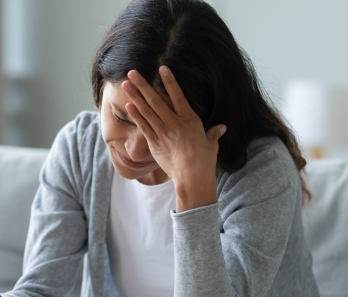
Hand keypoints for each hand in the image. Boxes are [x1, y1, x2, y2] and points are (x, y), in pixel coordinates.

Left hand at [122, 66, 225, 210]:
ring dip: (135, 96)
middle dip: (143, 85)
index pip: (178, 96)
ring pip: (147, 111)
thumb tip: (221, 128)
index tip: (162, 68)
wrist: (192, 177)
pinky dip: (136, 115)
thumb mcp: (211, 145)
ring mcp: (163, 133)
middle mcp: (175, 123)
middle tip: (132, 72)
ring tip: (126, 84)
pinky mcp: (155, 143)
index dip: (170, 81)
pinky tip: (128, 105)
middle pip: (156, 100)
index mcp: (190, 120)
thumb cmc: (204, 162)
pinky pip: (144, 126)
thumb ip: (213, 134)